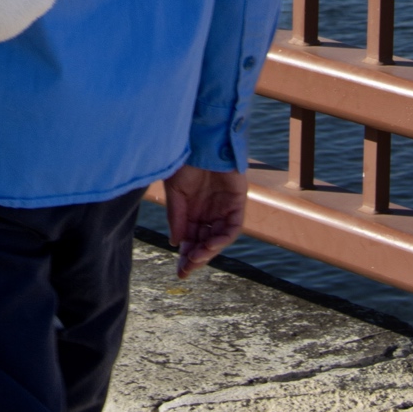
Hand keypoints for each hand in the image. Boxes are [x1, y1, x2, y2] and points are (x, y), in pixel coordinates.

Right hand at [162, 164, 247, 278]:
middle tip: (187, 269)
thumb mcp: (175, 191)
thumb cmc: (186, 161)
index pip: (191, 240)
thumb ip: (176, 217)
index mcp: (192, 211)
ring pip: (219, 238)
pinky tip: (210, 245)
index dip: (187, 256)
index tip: (180, 271)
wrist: (202, 139)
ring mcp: (224, 209)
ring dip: (209, 251)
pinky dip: (223, 238)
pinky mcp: (237, 203)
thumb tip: (176, 243)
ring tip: (197, 257)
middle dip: (196, 257)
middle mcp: (209, 213)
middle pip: (205, 242)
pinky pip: (233, 227)